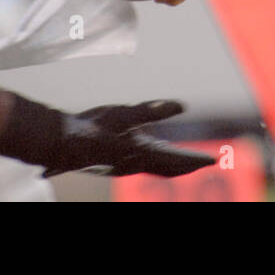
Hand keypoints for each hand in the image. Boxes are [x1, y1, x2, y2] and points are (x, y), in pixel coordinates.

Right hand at [43, 100, 214, 177]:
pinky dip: (157, 162)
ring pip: (155, 168)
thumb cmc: (93, 127)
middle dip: (188, 165)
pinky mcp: (114, 163)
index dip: (196, 160)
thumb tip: (182, 105)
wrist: (60, 143)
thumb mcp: (126, 114)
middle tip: (206, 162)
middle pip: (169, 168)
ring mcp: (124, 166)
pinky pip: (143, 165)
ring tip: (186, 162)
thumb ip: (154, 110)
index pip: (176, 160)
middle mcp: (135, 165)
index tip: (213, 160)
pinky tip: (153, 155)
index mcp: (142, 154)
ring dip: (173, 165)